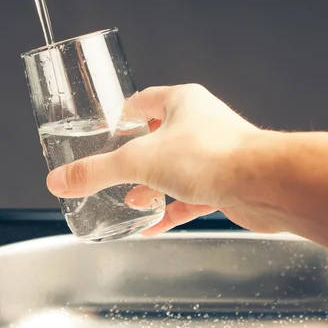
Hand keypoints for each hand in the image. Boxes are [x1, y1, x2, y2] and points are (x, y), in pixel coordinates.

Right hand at [46, 84, 280, 234]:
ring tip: (132, 201)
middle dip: (135, 158)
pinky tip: (153, 225)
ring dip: (153, 186)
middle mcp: (200, 124)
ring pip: (175, 169)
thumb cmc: (211, 156)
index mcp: (182, 102)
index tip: (106, 129)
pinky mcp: (226, 182)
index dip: (122, 115)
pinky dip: (172, 210)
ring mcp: (215, 154)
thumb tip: (60, 179)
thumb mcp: (139, 161)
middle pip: (159, 138)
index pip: (144, 101)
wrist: (266, 185)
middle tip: (113, 171)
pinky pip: (191, 196)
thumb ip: (96, 172)